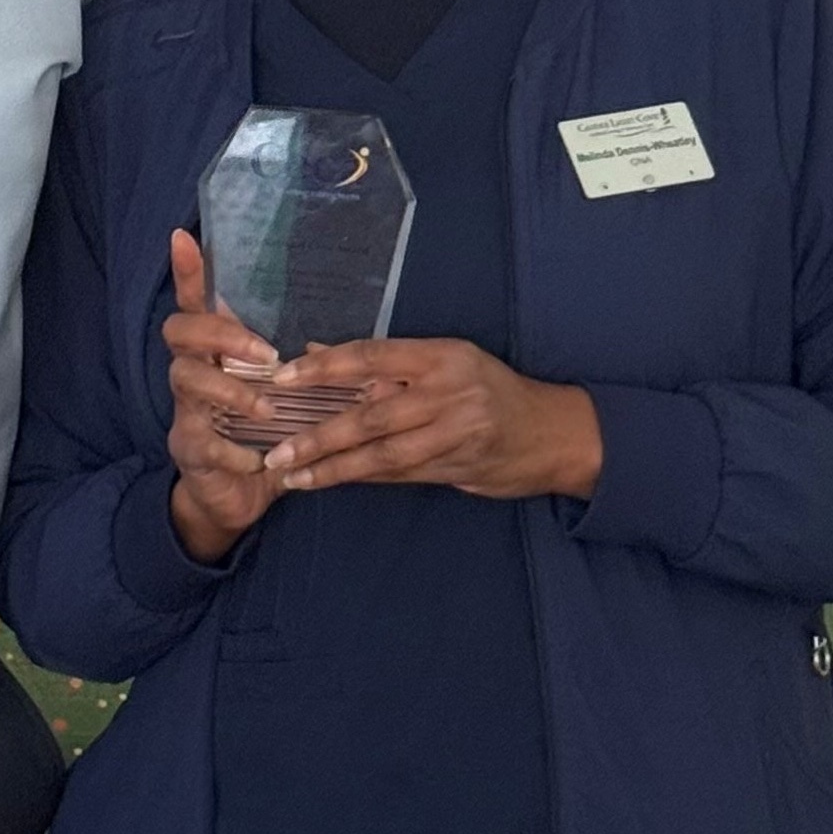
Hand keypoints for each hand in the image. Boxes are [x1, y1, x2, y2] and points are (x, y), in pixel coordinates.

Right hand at [161, 229, 285, 562]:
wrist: (234, 498)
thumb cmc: (264, 436)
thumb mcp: (289, 400)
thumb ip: (311, 375)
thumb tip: (357, 355)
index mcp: (217, 353)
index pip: (197, 303)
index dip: (188, 272)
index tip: (186, 236)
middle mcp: (192, 373)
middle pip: (179, 330)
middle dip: (219, 333)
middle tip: (264, 354)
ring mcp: (185, 411)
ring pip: (186, 380)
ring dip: (230, 391)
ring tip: (266, 410)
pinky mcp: (189, 449)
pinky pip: (203, 440)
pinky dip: (236, 450)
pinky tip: (260, 461)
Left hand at [259, 337, 601, 501]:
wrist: (553, 432)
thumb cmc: (490, 388)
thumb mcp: (444, 360)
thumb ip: (382, 362)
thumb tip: (316, 352)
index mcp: (440, 356)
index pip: (370, 356)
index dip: (324, 368)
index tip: (283, 379)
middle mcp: (447, 392)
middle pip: (371, 415)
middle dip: (319, 436)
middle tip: (278, 451)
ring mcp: (455, 433)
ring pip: (383, 454)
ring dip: (334, 468)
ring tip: (294, 476)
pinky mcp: (458, 466)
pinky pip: (401, 473)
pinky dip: (363, 477)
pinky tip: (331, 481)